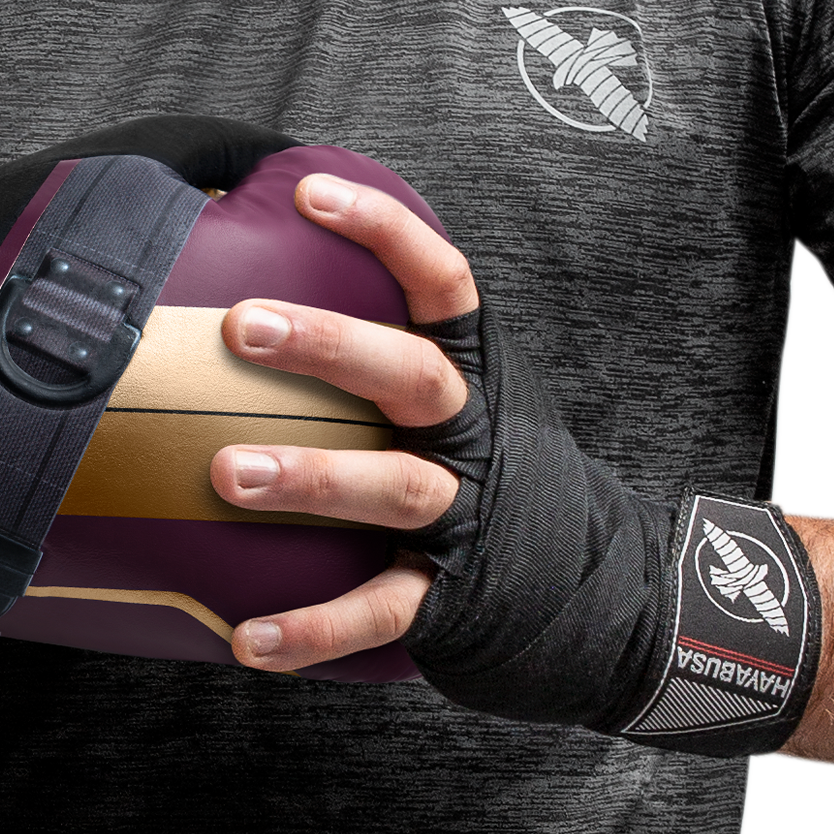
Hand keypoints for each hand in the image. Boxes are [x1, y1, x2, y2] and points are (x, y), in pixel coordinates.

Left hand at [209, 172, 476, 671]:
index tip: (308, 192)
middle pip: (410, 375)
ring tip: (225, 475)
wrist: (608, 601)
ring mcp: (472, 516)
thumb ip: (380, 354)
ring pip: (394, 487)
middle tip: (243, 325)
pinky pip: (381, 609)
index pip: (440, 280)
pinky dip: (314, 629)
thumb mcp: (462, 400)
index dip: (384, 230)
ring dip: (311, 478)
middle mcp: (478, 434)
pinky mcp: (457, 599)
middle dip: (328, 344)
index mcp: (475, 373)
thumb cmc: (492, 476)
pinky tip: (248, 642)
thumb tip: (244, 288)